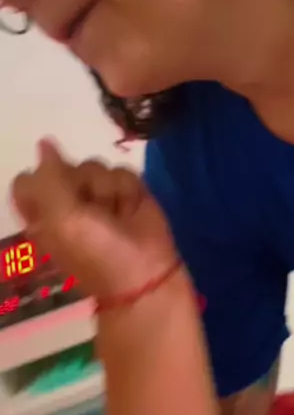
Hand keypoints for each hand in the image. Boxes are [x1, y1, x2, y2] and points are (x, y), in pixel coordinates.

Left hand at [11, 140, 178, 301]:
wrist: (144, 271)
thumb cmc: (95, 251)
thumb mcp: (62, 219)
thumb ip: (49, 178)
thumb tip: (44, 143)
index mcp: (42, 212)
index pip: (28, 179)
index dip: (43, 181)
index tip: (58, 195)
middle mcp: (67, 201)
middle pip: (65, 166)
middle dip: (80, 186)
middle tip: (91, 212)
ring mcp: (98, 194)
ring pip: (94, 165)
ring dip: (108, 191)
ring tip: (117, 215)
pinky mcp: (126, 190)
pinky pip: (122, 170)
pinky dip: (129, 191)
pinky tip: (132, 209)